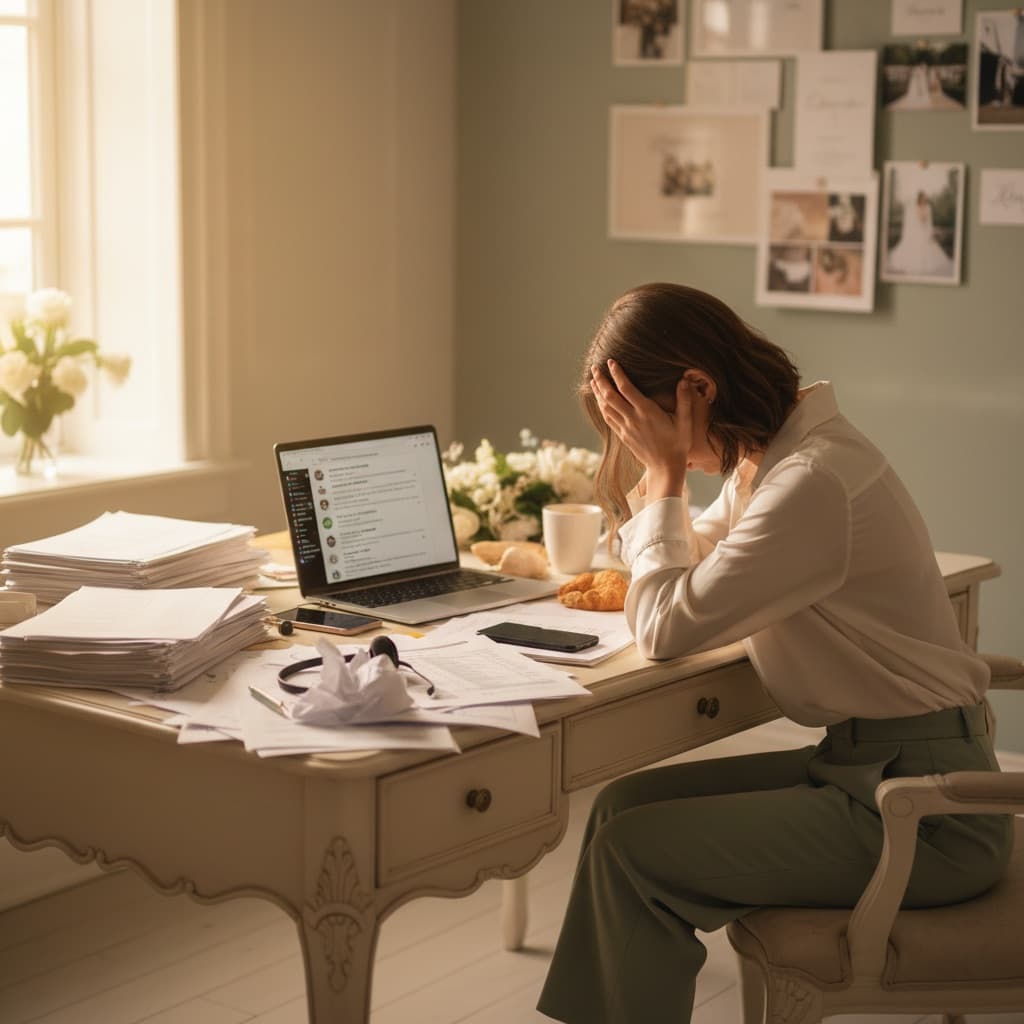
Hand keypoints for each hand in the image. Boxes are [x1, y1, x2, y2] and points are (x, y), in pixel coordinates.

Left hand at [590, 360, 692, 499]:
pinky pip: (608, 418)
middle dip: (601, 381)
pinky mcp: (623, 435)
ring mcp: (625, 428)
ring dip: (598, 393)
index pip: (626, 388)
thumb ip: (684, 400)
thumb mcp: (685, 422)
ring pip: (606, 407)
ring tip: (593, 380)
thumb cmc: (678, 444)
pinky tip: (599, 400)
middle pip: (610, 396)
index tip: (611, 362)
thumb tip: (685, 380)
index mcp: (647, 412)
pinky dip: (602, 406)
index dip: (617, 374)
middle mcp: (633, 419)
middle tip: (595, 368)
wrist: (665, 467)